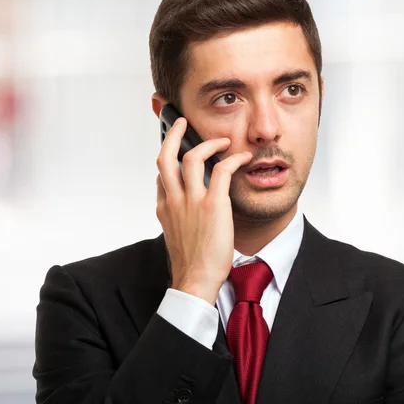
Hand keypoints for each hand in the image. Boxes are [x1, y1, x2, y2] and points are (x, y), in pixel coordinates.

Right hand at [156, 117, 251, 304]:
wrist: (195, 280)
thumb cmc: (191, 263)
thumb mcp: (176, 236)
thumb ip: (177, 217)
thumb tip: (183, 206)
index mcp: (164, 208)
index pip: (161, 175)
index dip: (169, 159)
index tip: (176, 151)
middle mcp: (174, 200)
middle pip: (165, 156)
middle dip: (173, 135)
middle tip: (182, 123)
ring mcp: (191, 200)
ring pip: (193, 156)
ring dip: (209, 143)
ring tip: (222, 140)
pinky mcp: (212, 204)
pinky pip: (223, 170)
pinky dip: (233, 158)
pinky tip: (242, 157)